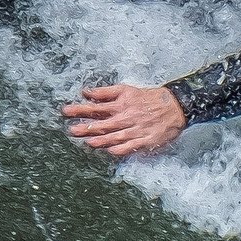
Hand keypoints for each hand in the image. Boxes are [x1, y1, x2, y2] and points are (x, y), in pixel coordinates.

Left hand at [62, 84, 187, 157]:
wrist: (174, 106)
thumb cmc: (148, 98)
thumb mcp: (126, 90)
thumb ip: (105, 92)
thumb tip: (86, 92)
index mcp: (121, 104)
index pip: (96, 107)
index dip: (80, 109)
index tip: (66, 111)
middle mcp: (126, 117)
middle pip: (104, 123)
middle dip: (87, 127)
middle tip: (71, 130)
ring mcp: (136, 129)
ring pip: (116, 135)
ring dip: (102, 139)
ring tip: (88, 142)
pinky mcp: (145, 140)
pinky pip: (132, 145)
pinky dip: (122, 148)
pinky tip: (111, 151)